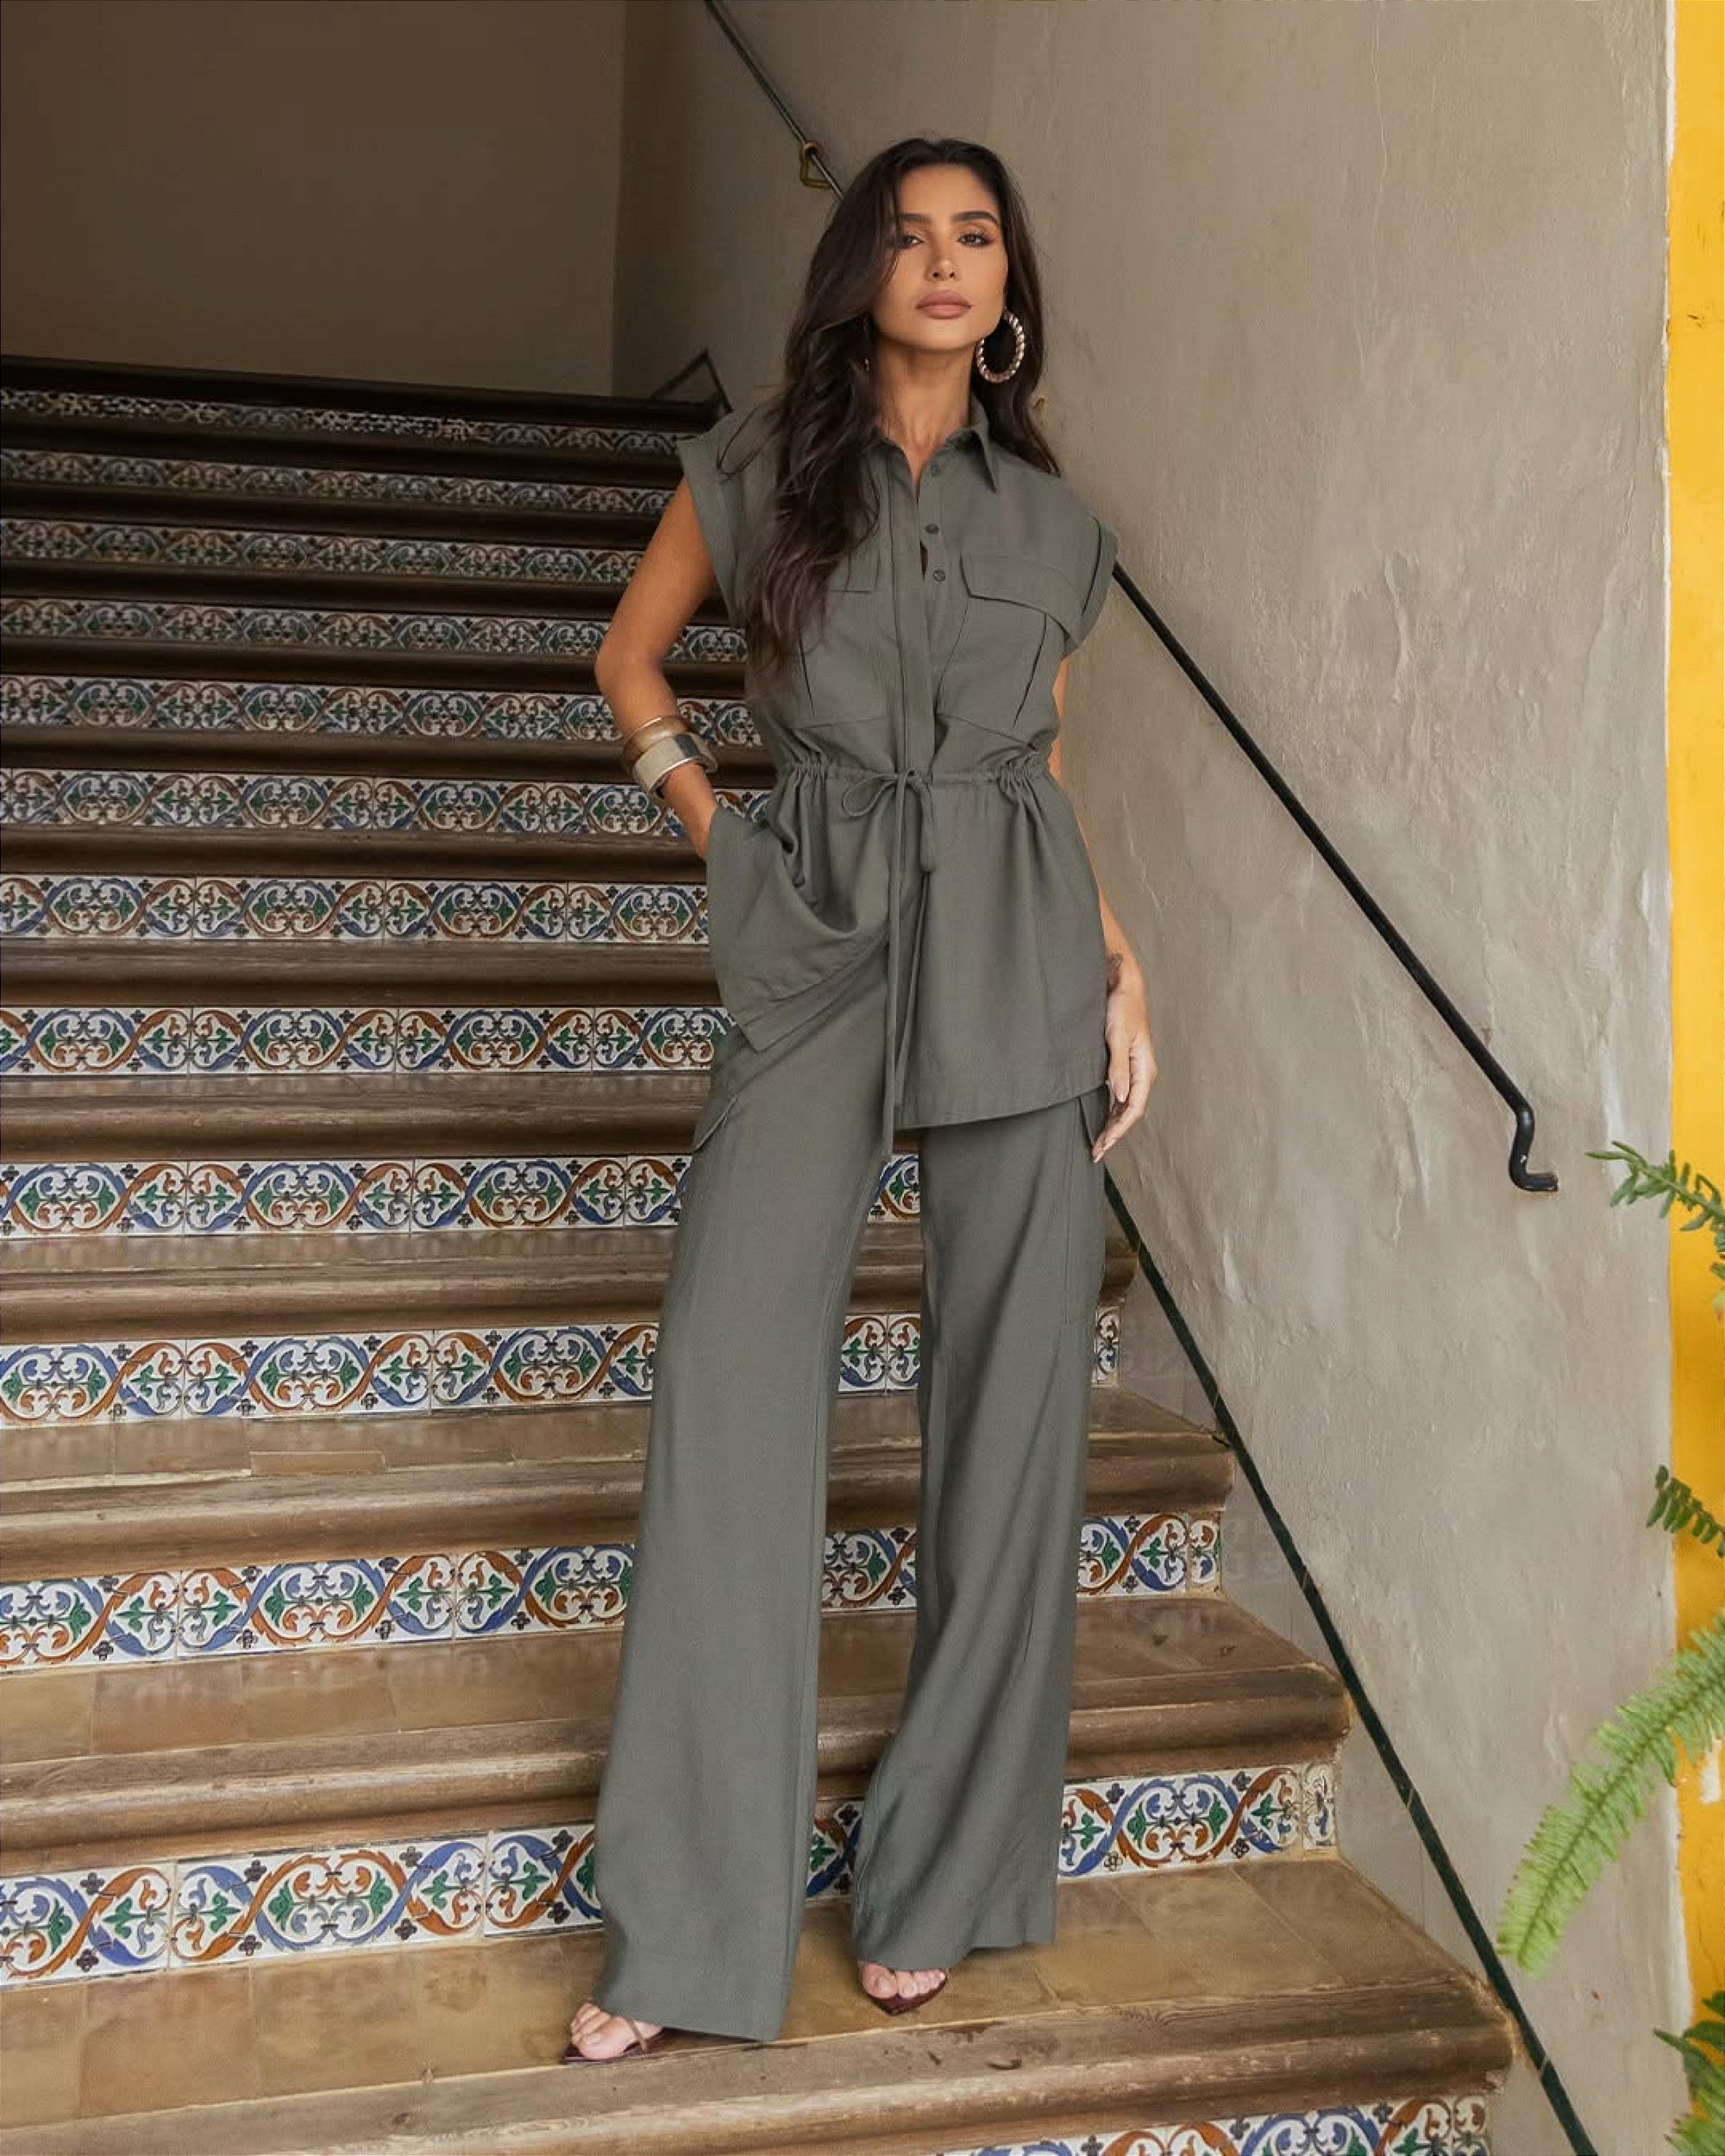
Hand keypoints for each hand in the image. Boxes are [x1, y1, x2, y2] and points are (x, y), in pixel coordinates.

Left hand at [1093, 955, 1155, 1161]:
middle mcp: (1143, 1073)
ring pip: (1126, 1106)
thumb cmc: (1122, 1010)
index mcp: (1145, 1069)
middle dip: (1115, 1133)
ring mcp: (1136, 1071)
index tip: (1104, 1145)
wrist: (1124, 988)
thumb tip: (1122, 1097)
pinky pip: (1122, 1096)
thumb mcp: (1117, 1038)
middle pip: (1131, 1112)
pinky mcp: (1126, 1066)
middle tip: (1097, 1152)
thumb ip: (1118, 1069)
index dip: (1119, 1130)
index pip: (1134, 1108)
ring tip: (1098, 1143)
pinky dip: (1112, 1110)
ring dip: (1113, 1124)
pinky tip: (1103, 1119)